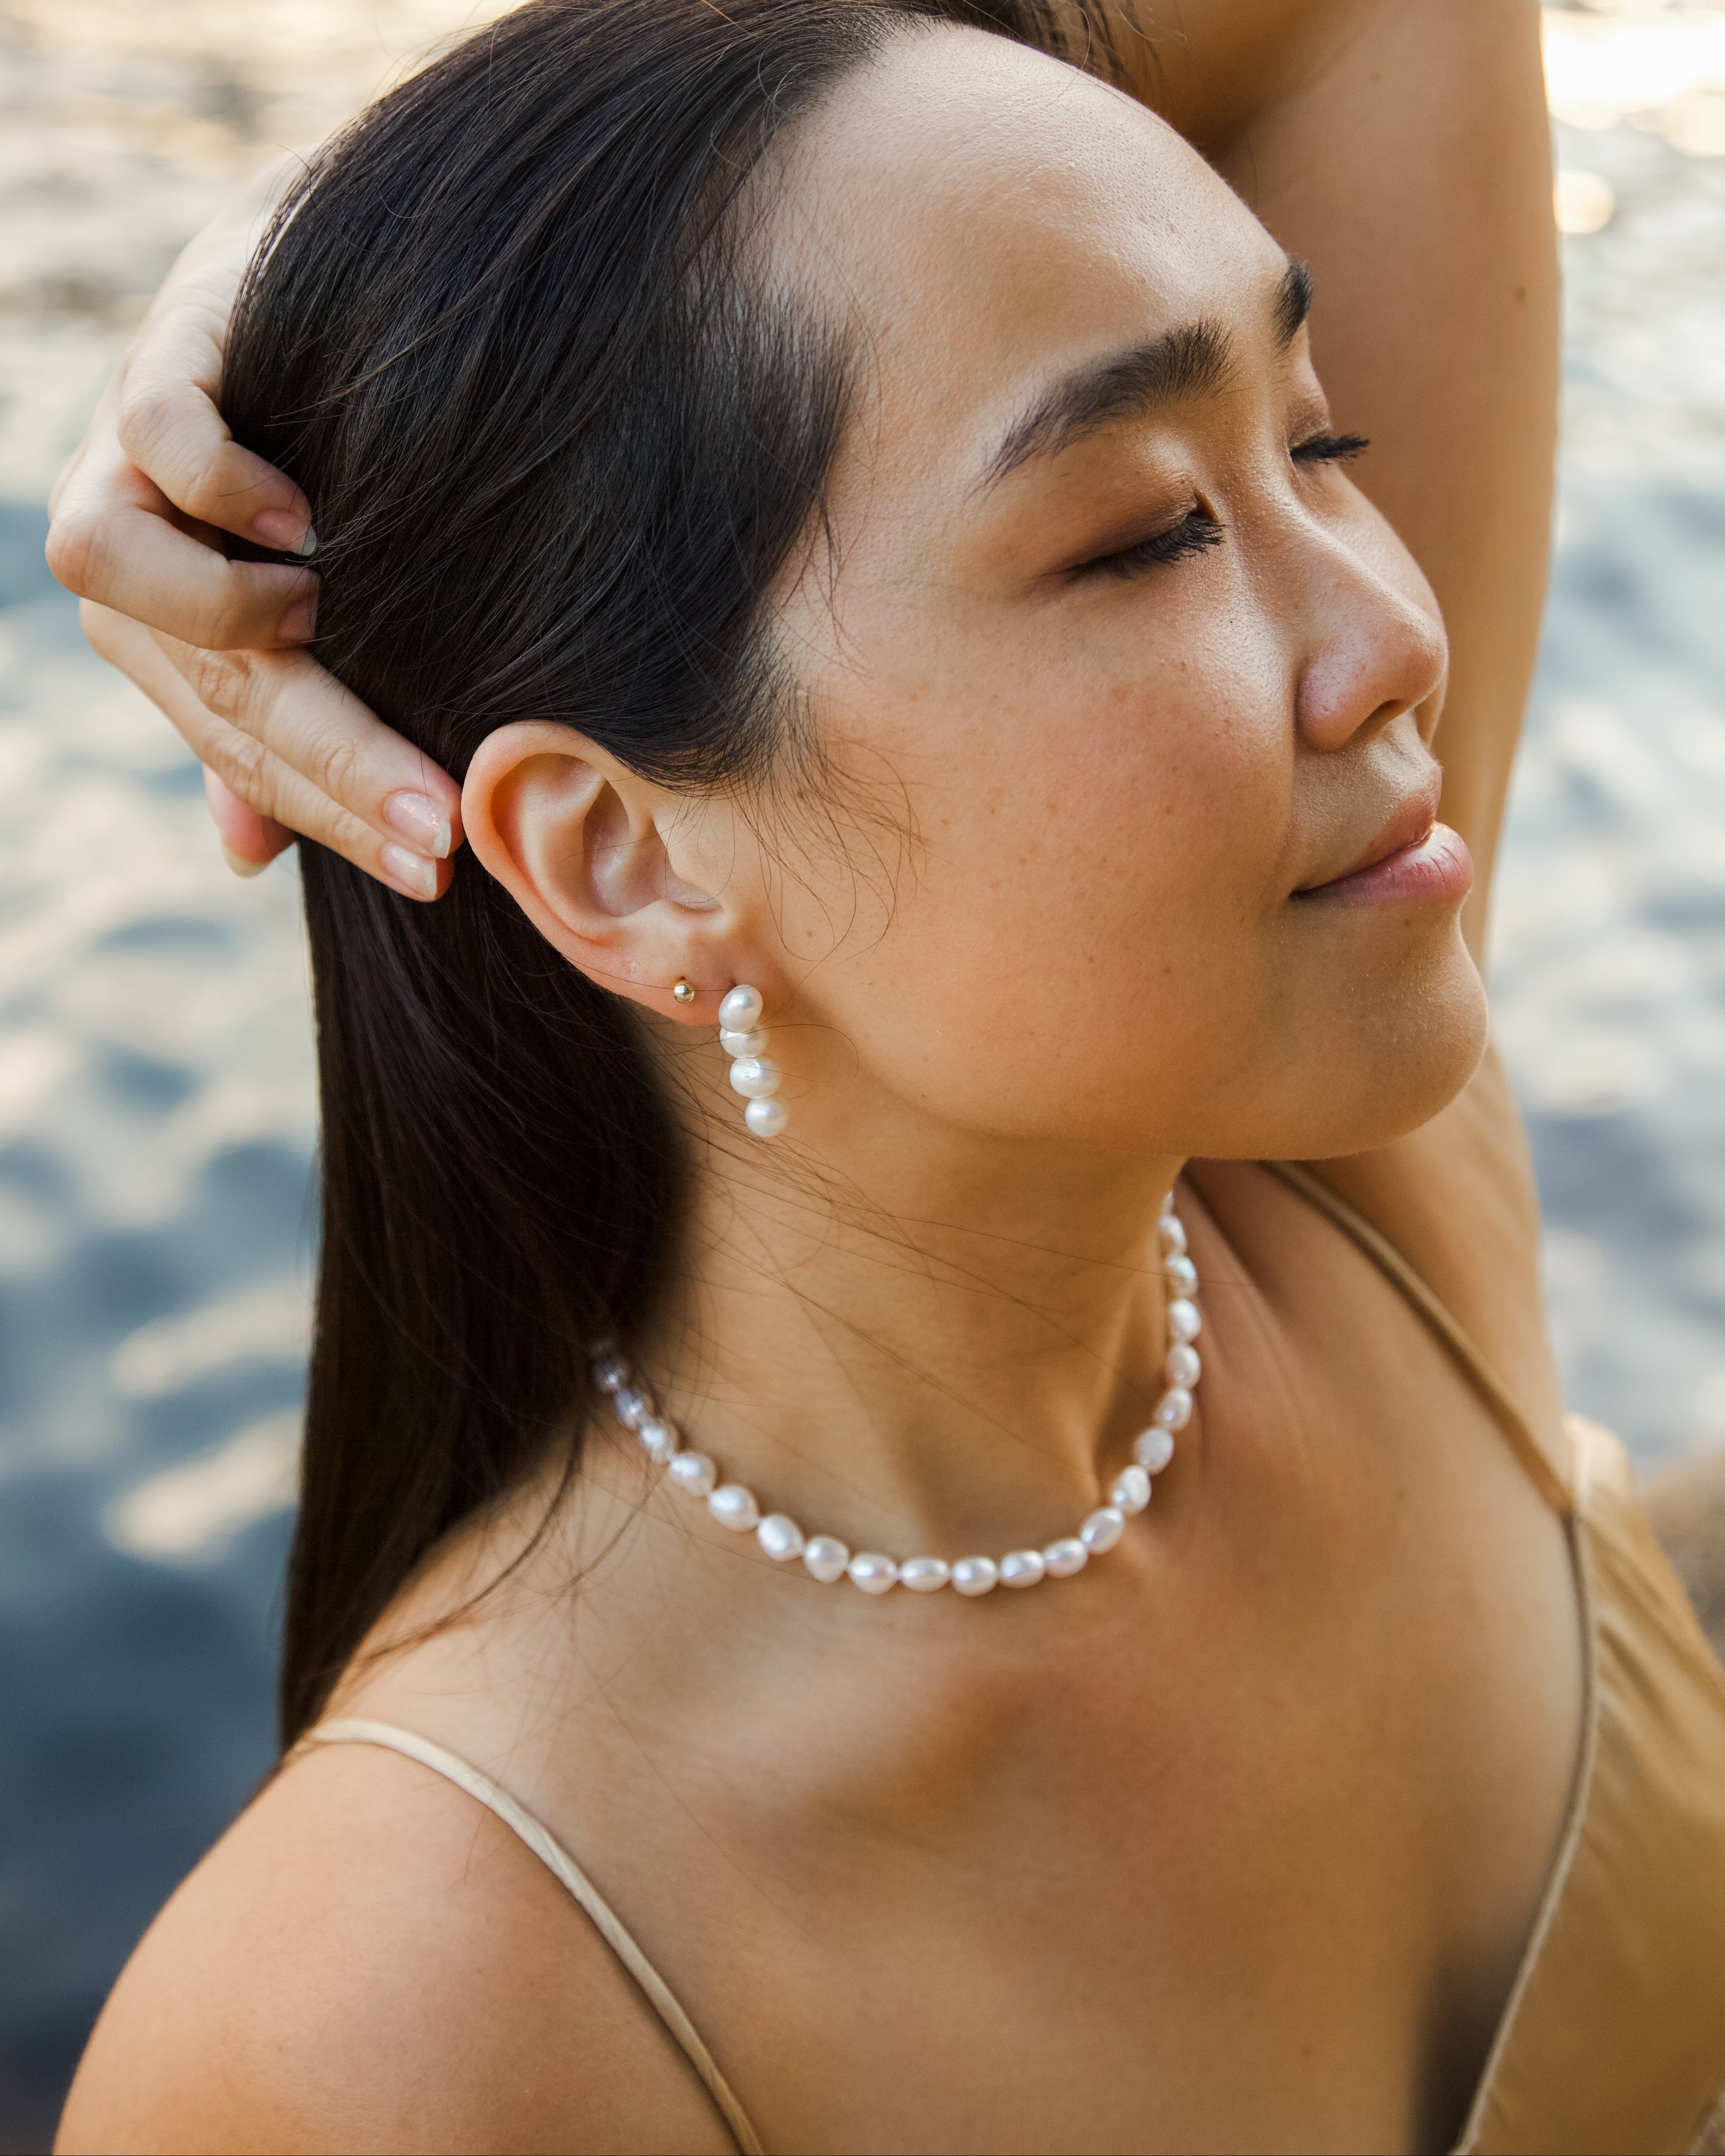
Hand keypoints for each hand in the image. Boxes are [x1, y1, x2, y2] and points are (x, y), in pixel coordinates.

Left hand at [45, 153, 461, 898]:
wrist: (367, 272)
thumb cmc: (358, 458)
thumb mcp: (330, 602)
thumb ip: (275, 720)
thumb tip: (245, 854)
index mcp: (167, 639)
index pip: (251, 755)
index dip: (343, 819)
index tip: (439, 866)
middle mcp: (132, 559)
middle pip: (214, 688)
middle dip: (338, 765)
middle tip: (443, 823)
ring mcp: (128, 455)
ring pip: (108, 567)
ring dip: (228, 617)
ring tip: (329, 613)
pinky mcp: (164, 353)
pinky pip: (151, 436)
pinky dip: (216, 486)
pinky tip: (302, 517)